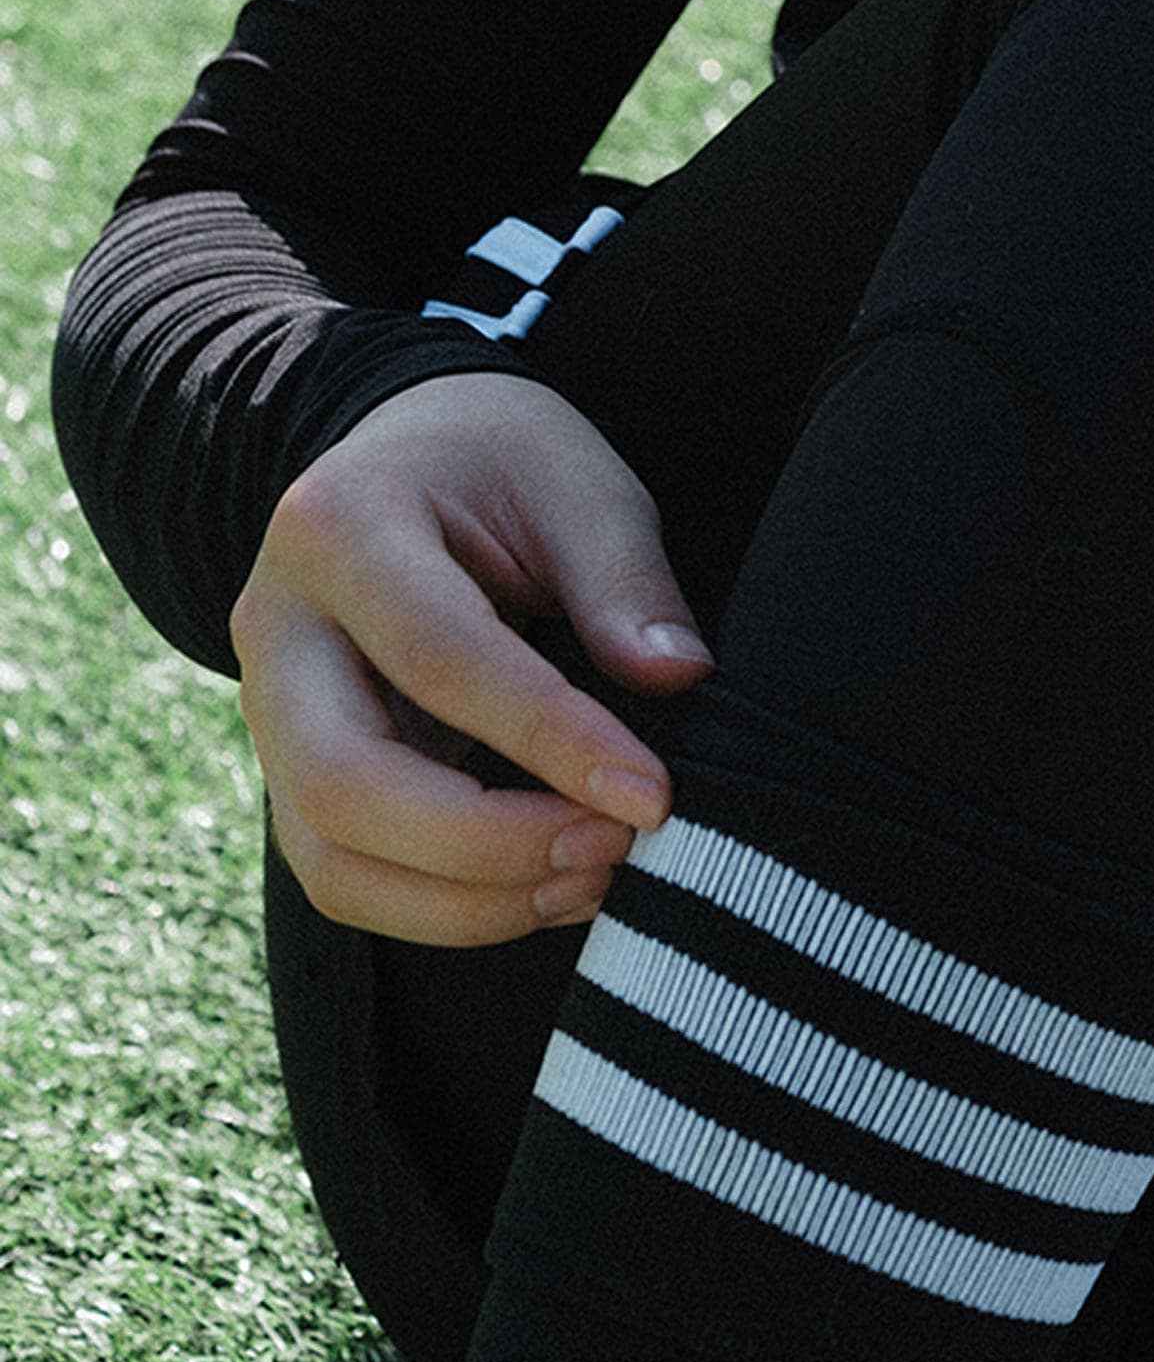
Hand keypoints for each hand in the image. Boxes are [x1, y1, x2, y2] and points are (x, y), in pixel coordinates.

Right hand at [233, 376, 712, 946]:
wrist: (408, 453)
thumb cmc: (500, 461)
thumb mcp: (575, 482)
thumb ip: (622, 580)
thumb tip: (678, 677)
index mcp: (337, 526)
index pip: (439, 657)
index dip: (548, 738)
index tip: (651, 793)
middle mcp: (276, 630)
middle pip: (344, 784)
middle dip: (487, 845)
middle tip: (617, 846)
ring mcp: (267, 714)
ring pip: (331, 860)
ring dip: (467, 902)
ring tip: (596, 877)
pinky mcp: (292, 777)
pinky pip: (347, 876)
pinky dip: (446, 908)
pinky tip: (547, 887)